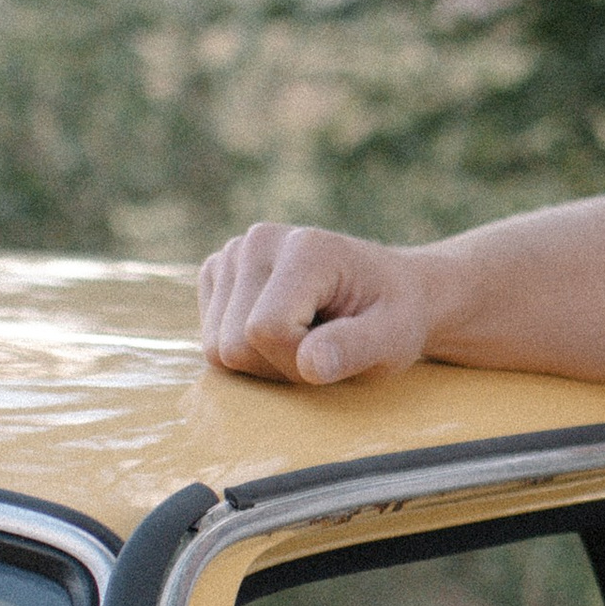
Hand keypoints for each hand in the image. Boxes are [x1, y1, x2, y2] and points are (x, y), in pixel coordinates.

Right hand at [197, 224, 435, 384]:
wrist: (389, 291)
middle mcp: (258, 241)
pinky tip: (282, 328)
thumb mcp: (394, 339)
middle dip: (279, 365)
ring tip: (305, 336)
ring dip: (263, 361)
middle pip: (232, 346)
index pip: (264, 331)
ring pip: (216, 348)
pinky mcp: (218, 271)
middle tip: (323, 346)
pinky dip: (245, 349)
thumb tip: (309, 365)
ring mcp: (233, 253)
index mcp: (304, 249)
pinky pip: (209, 340)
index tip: (337, 350)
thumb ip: (355, 349)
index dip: (297, 362)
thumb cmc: (394, 317)